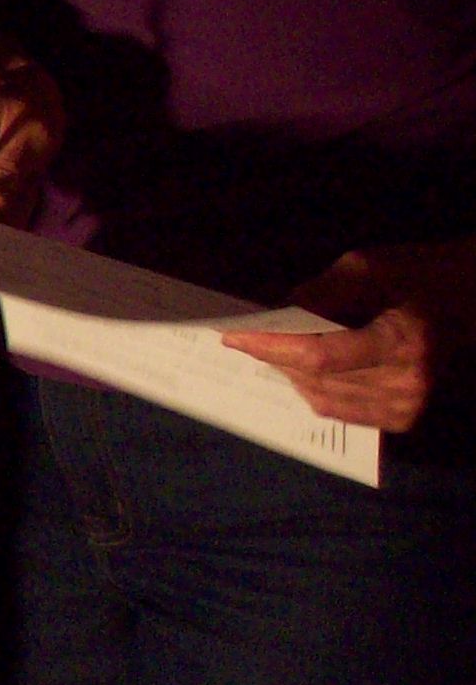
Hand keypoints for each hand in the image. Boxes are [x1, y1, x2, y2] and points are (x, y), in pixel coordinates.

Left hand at [222, 242, 475, 433]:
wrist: (469, 302)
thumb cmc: (421, 276)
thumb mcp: (371, 267)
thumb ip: (321, 291)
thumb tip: (275, 315)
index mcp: (403, 342)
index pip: (319, 356)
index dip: (272, 347)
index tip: (233, 335)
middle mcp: (406, 383)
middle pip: (315, 380)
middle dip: (276, 357)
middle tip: (247, 337)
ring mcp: (406, 406)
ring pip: (321, 398)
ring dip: (292, 374)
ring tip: (276, 348)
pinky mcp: (403, 418)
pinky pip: (338, 409)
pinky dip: (314, 388)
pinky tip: (307, 367)